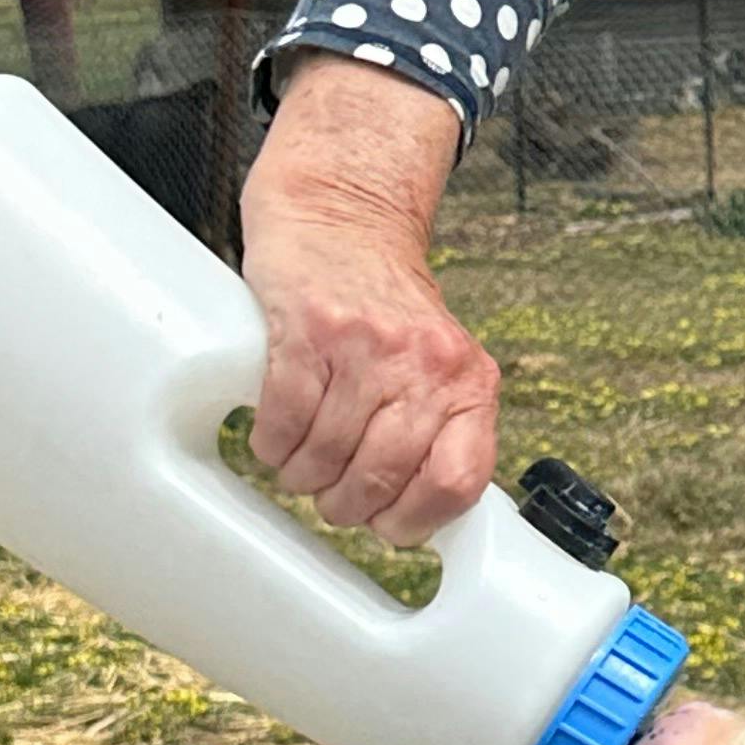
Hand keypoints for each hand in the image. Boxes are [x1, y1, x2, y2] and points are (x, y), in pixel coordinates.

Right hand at [237, 59, 493, 544]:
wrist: (342, 220)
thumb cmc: (388, 307)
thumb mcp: (442, 365)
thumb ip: (443, 428)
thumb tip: (426, 515)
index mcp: (471, 382)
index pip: (458, 481)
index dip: (416, 520)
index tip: (389, 525)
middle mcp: (427, 364)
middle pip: (382, 478)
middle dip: (347, 505)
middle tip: (332, 498)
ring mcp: (367, 345)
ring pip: (327, 456)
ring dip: (303, 477)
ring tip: (299, 468)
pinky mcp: (308, 330)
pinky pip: (284, 419)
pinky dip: (272, 444)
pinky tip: (274, 438)